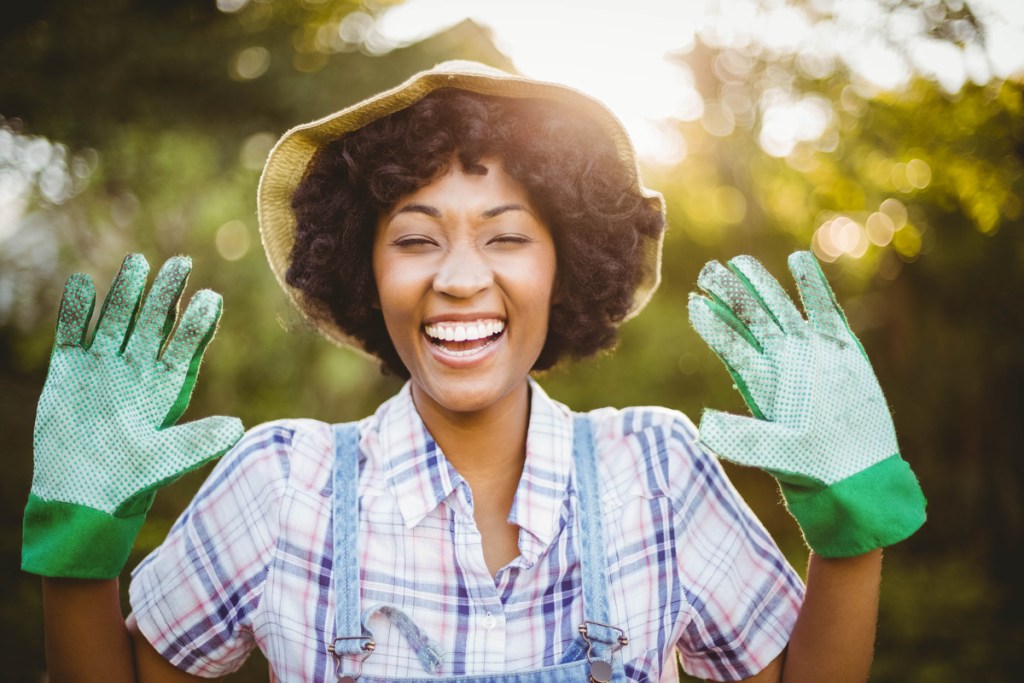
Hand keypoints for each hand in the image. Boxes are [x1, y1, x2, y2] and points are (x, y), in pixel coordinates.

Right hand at [23, 254, 243, 577]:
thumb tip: (238, 428)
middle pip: (154, 322)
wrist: (82, 496)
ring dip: (126, 292)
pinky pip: (71, 333)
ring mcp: (102, 366)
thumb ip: (199, 441)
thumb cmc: (131, 481)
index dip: (198, 322)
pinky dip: (75, 310)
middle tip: (183, 262)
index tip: (212, 297)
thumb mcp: (167, 460)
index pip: (186, 346)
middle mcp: (137, 370)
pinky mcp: (68, 371)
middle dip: (167, 294)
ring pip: (116, 319)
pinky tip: (80, 283)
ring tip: (138, 262)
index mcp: (166, 386)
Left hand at [688, 251, 924, 556]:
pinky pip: (826, 311)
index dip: (712, 323)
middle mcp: (783, 362)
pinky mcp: (842, 350)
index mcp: (763, 381)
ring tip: (740, 262)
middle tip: (708, 270)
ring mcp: (812, 353)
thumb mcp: (773, 453)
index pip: (731, 343)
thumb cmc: (812, 470)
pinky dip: (814, 287)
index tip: (693, 302)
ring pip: (781, 309)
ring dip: (762, 285)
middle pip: (751, 318)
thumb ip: (741, 438)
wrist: (857, 477)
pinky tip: (799, 260)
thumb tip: (703, 426)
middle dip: (730, 294)